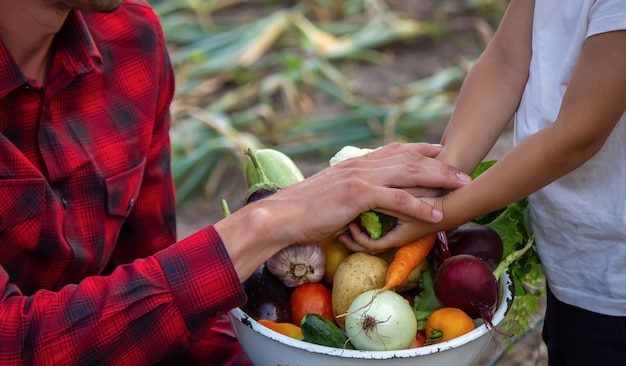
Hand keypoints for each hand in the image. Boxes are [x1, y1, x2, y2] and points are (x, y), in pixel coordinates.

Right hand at [215, 142, 468, 280]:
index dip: (419, 150)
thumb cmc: (304, 210)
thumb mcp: (331, 194)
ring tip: (461, 186)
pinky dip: (418, 206)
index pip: (394, 151)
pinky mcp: (358, 195)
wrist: (282, 215)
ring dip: (439, 180)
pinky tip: (435, 214)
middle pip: (409, 159)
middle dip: (439, 164)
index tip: (439, 151)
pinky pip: (396, 200)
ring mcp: (361, 178)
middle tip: (463, 169)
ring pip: (408, 175)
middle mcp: (362, 165)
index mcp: (356, 163)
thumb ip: (349, 189)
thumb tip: (360, 198)